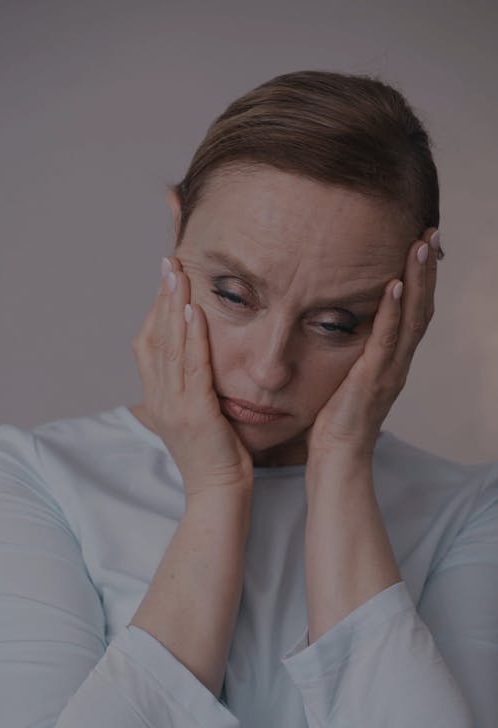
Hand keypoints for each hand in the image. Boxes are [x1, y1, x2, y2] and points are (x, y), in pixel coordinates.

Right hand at [131, 257, 253, 497]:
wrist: (217, 496)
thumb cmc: (216, 458)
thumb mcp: (198, 417)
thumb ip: (192, 389)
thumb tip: (197, 365)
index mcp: (158, 398)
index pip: (150, 343)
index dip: (156, 308)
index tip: (166, 277)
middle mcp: (159, 398)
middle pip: (156, 337)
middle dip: (162, 296)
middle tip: (169, 260)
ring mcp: (174, 406)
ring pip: (171, 347)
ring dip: (174, 306)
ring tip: (179, 273)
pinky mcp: (195, 414)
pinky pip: (193, 369)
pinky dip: (193, 337)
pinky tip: (195, 311)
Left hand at [305, 228, 439, 464]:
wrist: (336, 458)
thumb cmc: (334, 420)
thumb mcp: (344, 376)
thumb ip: (350, 352)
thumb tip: (335, 322)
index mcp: (391, 360)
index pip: (412, 311)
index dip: (420, 278)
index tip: (420, 243)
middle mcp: (397, 362)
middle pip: (421, 308)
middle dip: (426, 269)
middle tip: (430, 232)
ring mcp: (389, 371)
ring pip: (411, 319)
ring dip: (417, 280)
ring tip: (420, 246)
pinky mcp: (372, 380)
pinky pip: (385, 341)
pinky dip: (392, 312)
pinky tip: (394, 285)